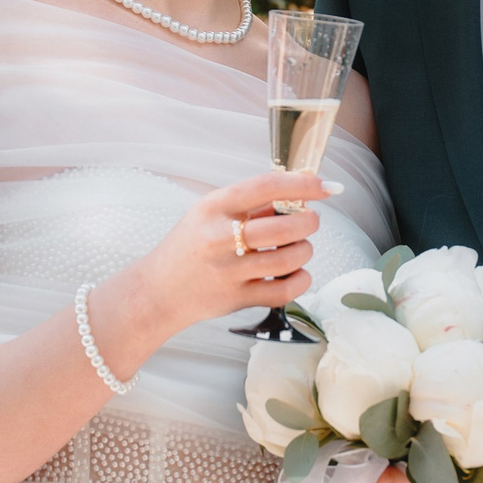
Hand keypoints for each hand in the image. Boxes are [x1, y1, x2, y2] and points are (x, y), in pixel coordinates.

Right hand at [122, 170, 330, 350]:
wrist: (157, 291)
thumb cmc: (190, 246)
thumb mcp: (210, 214)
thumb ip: (251, 204)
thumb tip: (300, 190)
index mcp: (214, 207)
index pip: (266, 186)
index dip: (301, 184)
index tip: (324, 186)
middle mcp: (220, 238)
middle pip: (285, 227)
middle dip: (309, 222)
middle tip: (310, 221)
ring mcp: (229, 271)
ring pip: (289, 259)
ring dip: (305, 251)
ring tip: (300, 248)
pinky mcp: (236, 299)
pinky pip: (284, 290)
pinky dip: (300, 280)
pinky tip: (296, 273)